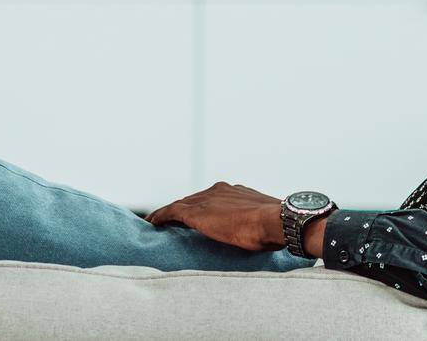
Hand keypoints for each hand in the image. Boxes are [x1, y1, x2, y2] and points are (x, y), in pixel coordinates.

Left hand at [145, 182, 285, 251]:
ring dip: (169, 212)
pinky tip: (152, 223)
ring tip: (157, 221)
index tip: (196, 216)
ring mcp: (207, 199)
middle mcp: (219, 190)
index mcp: (235, 191)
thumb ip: (252, 223)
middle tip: (171, 220)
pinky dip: (161, 216)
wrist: (274, 220)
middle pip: (193, 199)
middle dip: (183, 208)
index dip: (201, 207)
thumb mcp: (261, 222)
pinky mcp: (196, 212)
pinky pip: (171, 212)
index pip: (211, 199)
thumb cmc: (274, 226)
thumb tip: (257, 235)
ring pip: (180, 204)